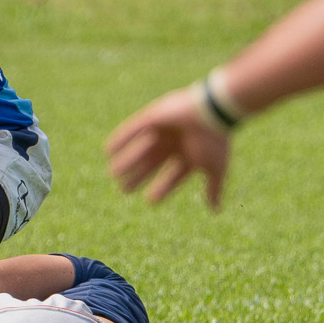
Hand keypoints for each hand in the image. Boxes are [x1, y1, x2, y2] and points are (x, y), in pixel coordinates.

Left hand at [105, 87, 231, 206]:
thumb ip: (213, 188)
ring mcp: (163, 129)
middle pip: (152, 163)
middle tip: (124, 189)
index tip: (150, 201)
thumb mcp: (215, 168)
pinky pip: (132, 129)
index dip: (163, 187)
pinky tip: (108, 151)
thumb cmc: (214, 141)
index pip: (174, 175)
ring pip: (141, 148)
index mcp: (189, 154)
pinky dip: (120, 139)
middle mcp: (175, 143)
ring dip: (127, 160)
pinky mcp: (152, 116)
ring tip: (113, 173)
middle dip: (139, 175)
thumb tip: (215, 210)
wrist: (211, 112)